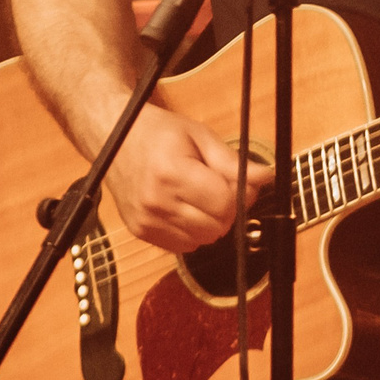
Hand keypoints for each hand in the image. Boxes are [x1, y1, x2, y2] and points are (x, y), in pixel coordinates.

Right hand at [105, 103, 274, 252]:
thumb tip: (266, 178)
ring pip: (203, 241)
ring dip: (209, 223)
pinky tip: (182, 207)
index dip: (238, 195)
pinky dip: (190, 231)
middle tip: (216, 187)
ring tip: (197, 195)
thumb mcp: (199, 136)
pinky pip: (183, 246)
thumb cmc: (158, 133)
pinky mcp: (141, 232)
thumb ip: (233, 162)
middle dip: (226, 210)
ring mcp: (146, 221)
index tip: (234, 182)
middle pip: (217, 227)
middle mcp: (156, 201)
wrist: (113, 138)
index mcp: (172, 172)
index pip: (225, 204)